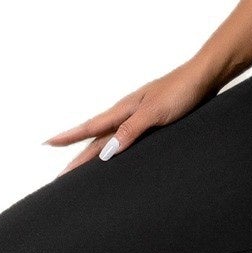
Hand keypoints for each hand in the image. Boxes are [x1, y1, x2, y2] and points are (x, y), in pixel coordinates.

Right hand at [46, 57, 220, 174]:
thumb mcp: (154, 113)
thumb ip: (131, 131)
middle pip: (97, 139)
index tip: (47, 143)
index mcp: (124, 110)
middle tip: (62, 175)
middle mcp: (128, 114)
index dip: (68, 138)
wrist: (205, 77)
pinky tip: (118, 155)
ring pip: (111, 139)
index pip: (90, 129)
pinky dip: (117, 149)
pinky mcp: (154, 121)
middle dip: (78, 156)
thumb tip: (106, 153)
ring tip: (82, 166)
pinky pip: (128, 139)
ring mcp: (140, 117)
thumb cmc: (182, 91)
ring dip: (95, 153)